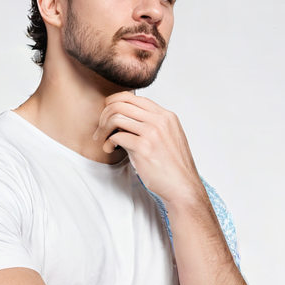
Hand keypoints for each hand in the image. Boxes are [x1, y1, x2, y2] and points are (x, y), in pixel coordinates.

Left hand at [93, 93, 201, 208]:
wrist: (183, 187)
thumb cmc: (173, 167)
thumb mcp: (168, 138)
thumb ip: (152, 126)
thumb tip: (126, 120)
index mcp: (166, 116)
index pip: (134, 98)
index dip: (115, 101)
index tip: (107, 112)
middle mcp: (160, 120)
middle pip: (122, 104)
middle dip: (105, 114)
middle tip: (101, 127)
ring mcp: (152, 133)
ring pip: (116, 117)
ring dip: (104, 128)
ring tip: (102, 139)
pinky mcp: (144, 148)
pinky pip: (117, 136)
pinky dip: (108, 142)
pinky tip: (109, 148)